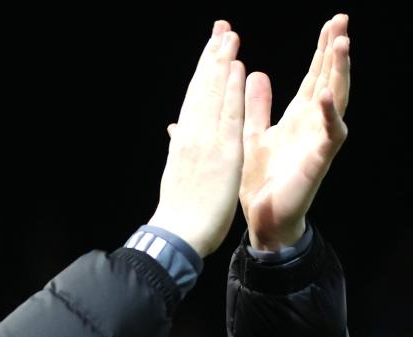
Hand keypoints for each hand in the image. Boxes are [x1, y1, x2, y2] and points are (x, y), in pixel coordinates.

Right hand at [148, 20, 245, 257]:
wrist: (177, 233)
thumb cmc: (179, 210)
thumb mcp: (176, 171)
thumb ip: (178, 146)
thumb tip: (174, 129)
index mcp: (184, 139)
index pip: (196, 98)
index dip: (204, 71)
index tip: (211, 49)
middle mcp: (192, 134)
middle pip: (203, 88)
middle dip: (212, 57)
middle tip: (221, 28)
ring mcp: (205, 140)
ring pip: (214, 93)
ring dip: (222, 62)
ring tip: (229, 36)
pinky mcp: (221, 152)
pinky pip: (229, 114)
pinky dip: (232, 89)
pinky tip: (238, 68)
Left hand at [240, 14, 350, 249]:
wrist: (263, 219)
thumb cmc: (261, 181)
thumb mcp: (253, 134)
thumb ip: (256, 106)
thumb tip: (256, 74)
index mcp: (298, 118)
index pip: (315, 76)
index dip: (322, 50)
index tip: (331, 22)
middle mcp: (313, 125)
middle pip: (329, 79)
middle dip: (335, 50)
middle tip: (341, 19)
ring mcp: (318, 142)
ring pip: (336, 100)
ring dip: (339, 72)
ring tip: (341, 44)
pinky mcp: (318, 161)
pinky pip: (329, 135)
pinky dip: (329, 114)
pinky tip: (327, 94)